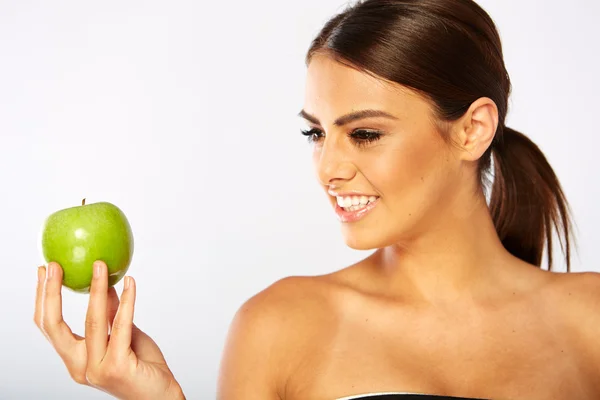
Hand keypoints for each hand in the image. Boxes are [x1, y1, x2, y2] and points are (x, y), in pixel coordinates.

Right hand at [34, 261, 184, 399]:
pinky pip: (120, 325)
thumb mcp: (123, 335)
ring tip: (100, 265)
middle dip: (51, 293)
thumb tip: (104, 283)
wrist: (161, 396)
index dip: (43, 298)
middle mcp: (79, 367)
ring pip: (91, 321)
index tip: (45, 270)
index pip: (49, 327)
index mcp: (75, 360)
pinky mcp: (117, 367)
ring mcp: (96, 370)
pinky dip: (126, 301)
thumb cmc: (142, 367)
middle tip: (55, 266)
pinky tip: (130, 282)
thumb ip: (110, 315)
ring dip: (95, 288)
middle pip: (54, 326)